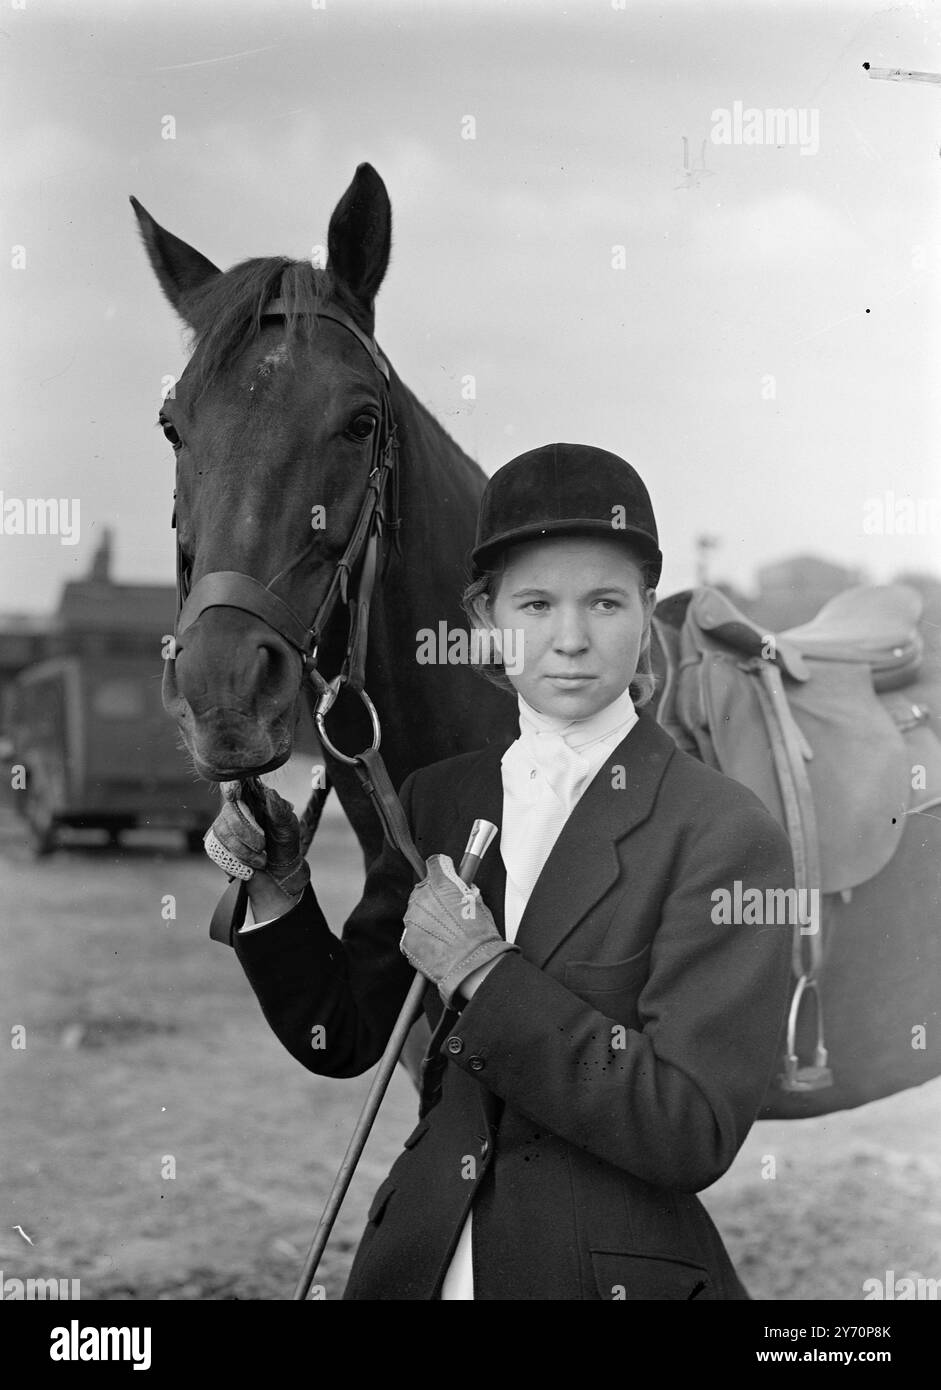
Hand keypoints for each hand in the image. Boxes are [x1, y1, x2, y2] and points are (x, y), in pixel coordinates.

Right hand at [204, 782, 310, 897]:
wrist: (279, 870)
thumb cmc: (284, 842)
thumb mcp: (288, 826)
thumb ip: (280, 810)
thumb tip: (270, 792)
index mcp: (254, 798)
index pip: (237, 783)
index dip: (231, 785)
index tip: (234, 794)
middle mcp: (237, 808)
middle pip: (228, 811)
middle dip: (244, 832)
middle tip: (262, 847)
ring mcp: (225, 825)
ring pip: (222, 830)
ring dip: (242, 849)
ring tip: (261, 861)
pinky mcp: (219, 843)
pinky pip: (217, 847)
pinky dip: (235, 858)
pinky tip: (249, 866)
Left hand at [400, 854, 517, 1007]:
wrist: (471, 965)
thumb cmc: (479, 937)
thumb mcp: (479, 903)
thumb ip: (466, 890)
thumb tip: (464, 888)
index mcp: (442, 884)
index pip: (435, 863)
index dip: (442, 868)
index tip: (445, 873)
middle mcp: (423, 897)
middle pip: (423, 888)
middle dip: (434, 896)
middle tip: (448, 910)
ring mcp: (412, 918)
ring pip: (416, 911)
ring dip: (427, 917)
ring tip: (445, 931)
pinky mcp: (406, 938)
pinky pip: (411, 932)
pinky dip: (421, 935)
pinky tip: (437, 943)